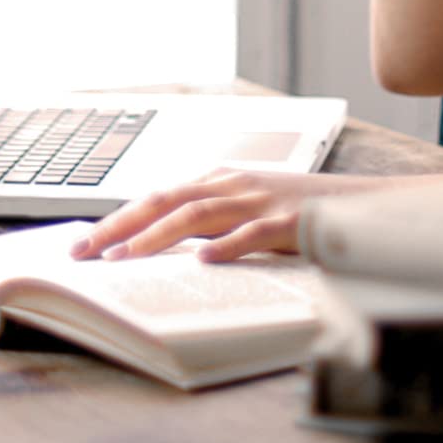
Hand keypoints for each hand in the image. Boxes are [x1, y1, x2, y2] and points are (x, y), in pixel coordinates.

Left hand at [68, 169, 396, 263]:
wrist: (361, 203)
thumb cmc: (301, 213)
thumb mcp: (249, 211)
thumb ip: (211, 223)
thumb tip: (160, 251)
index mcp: (223, 180)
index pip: (160, 196)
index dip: (119, 218)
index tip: (82, 243)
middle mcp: (237, 185)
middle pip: (167, 200)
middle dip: (120, 226)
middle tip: (81, 253)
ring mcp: (263, 201)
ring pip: (199, 213)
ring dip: (157, 235)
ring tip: (124, 258)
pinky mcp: (290, 221)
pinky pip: (253, 233)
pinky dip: (226, 246)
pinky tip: (203, 262)